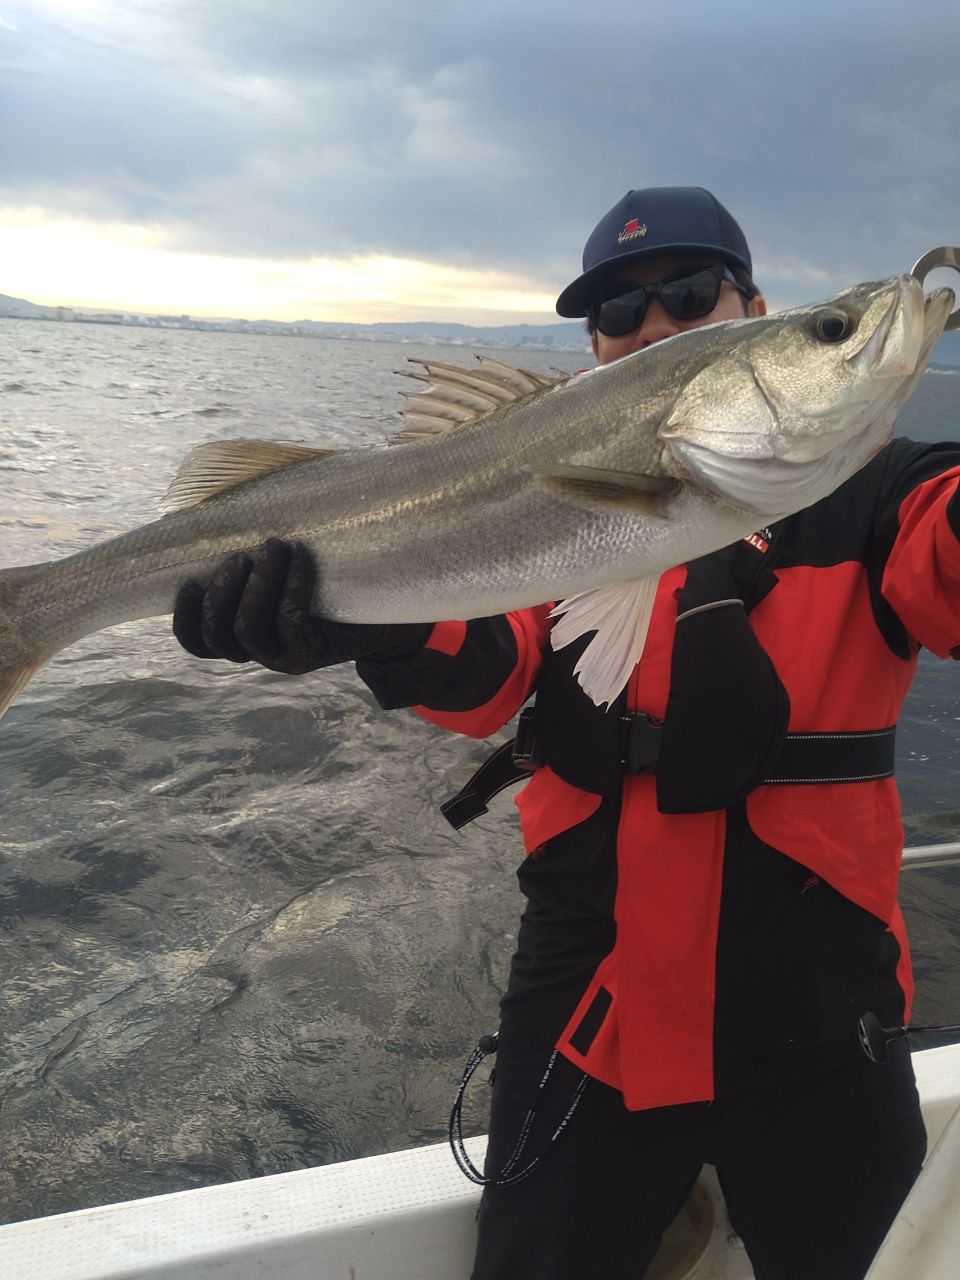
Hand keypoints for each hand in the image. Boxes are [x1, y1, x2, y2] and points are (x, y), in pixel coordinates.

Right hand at [173, 538, 430, 673]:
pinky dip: (289, 590)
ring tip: (273, 548)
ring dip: (253, 589)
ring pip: (248, 635)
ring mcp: (285, 658)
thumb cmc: (331, 565)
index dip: (186, 617)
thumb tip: (216, 490)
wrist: (391, 599)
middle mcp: (259, 651)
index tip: (187, 580)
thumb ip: (252, 537)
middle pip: (217, 639)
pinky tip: (299, 561)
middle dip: (219, 594)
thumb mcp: (286, 553)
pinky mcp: (314, 654)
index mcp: (241, 632)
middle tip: (240, 555)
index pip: (197, 643)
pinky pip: (289, 626)